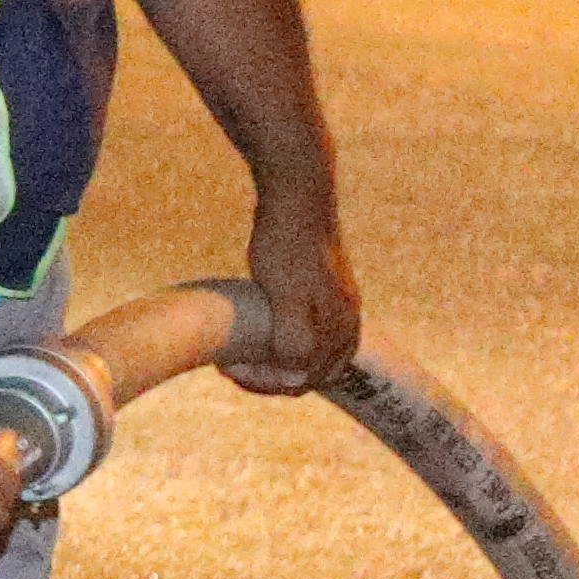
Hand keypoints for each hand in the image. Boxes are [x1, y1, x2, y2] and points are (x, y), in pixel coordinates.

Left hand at [226, 197, 361, 396]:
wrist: (299, 194)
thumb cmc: (289, 245)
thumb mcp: (287, 296)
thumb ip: (294, 339)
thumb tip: (295, 374)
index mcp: (342, 330)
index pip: (305, 380)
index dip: (266, 384)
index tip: (230, 371)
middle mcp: (348, 322)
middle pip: (311, 372)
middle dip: (270, 378)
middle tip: (230, 369)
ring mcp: (338, 305)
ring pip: (310, 354)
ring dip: (275, 362)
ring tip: (239, 357)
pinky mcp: (324, 289)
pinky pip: (307, 332)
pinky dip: (282, 342)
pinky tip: (257, 334)